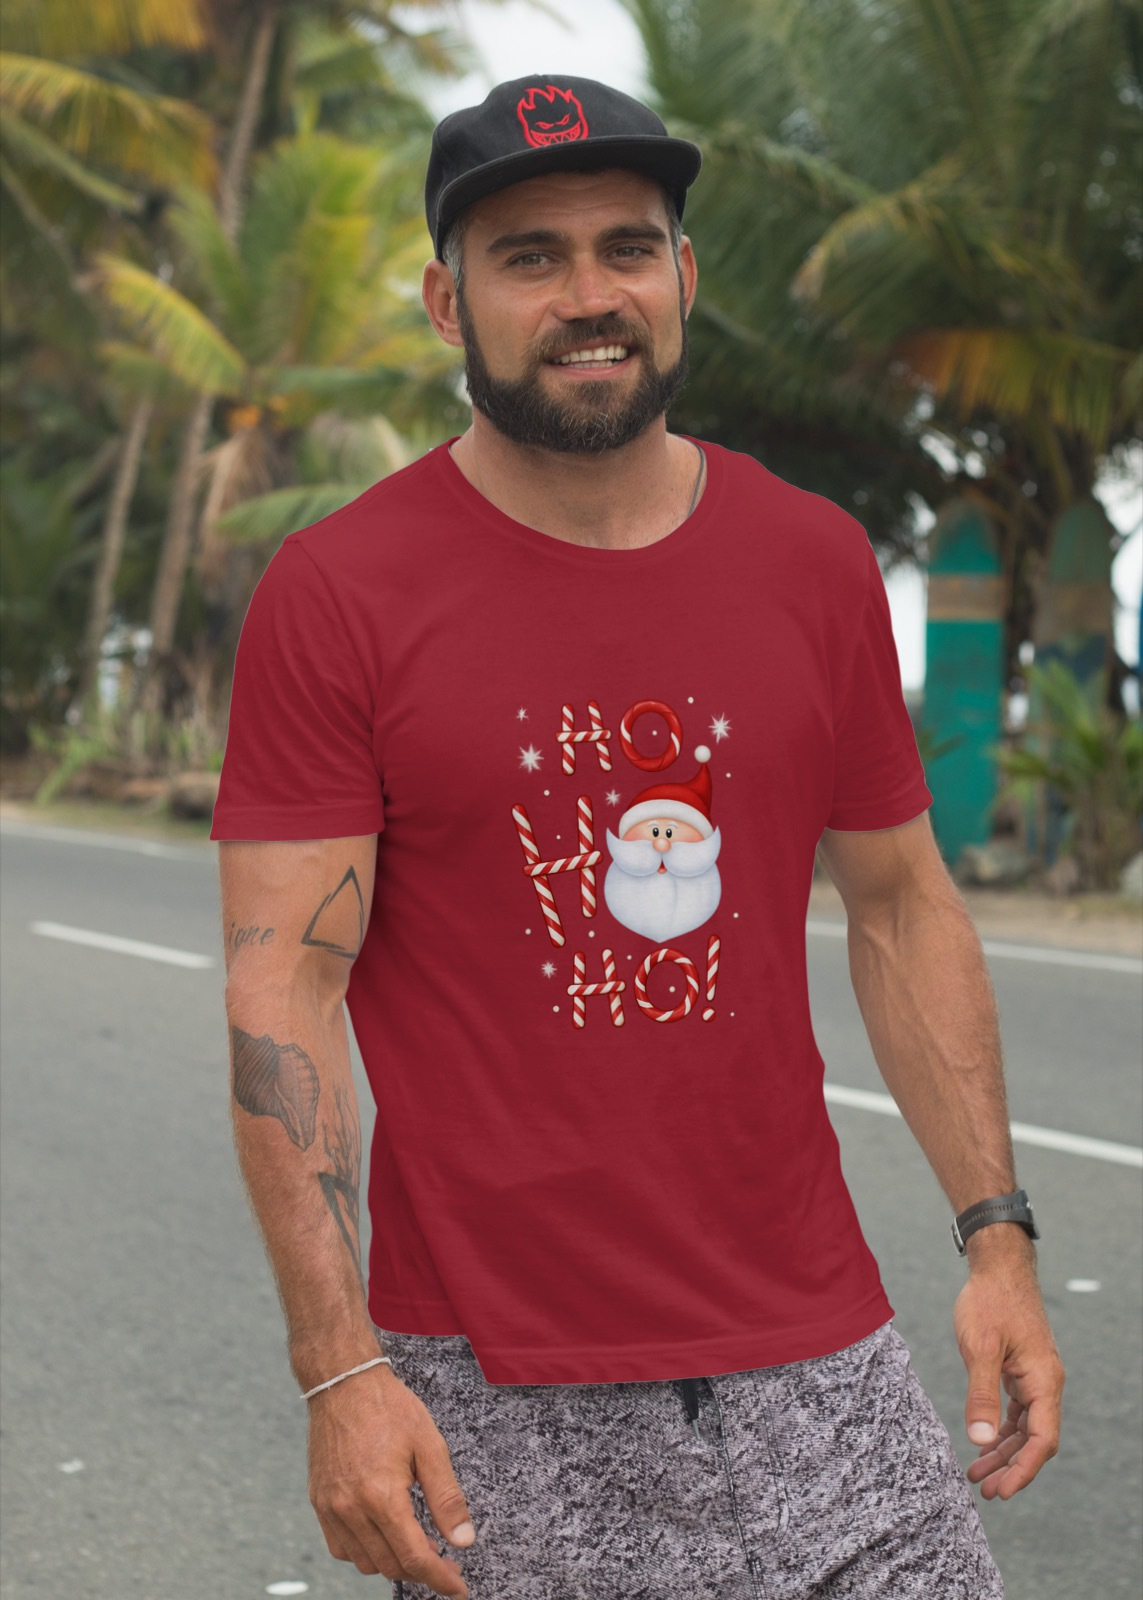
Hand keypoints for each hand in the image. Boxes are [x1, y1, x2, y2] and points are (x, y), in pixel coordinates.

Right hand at [307, 1364, 475, 1595]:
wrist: (344, 1382)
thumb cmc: (389, 1407)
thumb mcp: (429, 1445)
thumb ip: (447, 1498)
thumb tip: (463, 1540)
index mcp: (382, 1496)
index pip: (414, 1557)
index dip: (439, 1578)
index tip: (458, 1588)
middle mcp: (351, 1509)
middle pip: (390, 1565)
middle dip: (421, 1570)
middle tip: (446, 1560)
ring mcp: (331, 1508)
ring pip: (364, 1562)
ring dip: (393, 1562)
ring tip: (416, 1544)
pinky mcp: (319, 1502)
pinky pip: (341, 1548)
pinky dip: (364, 1552)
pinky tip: (383, 1534)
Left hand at [953, 1237, 1063, 1500]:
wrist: (997, 1267)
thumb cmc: (990, 1302)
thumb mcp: (979, 1347)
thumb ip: (981, 1394)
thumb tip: (980, 1439)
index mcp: (1044, 1380)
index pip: (1042, 1440)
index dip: (1023, 1469)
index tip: (1002, 1492)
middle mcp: (1045, 1383)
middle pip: (1034, 1439)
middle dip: (1010, 1467)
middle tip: (984, 1491)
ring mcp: (1033, 1377)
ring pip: (1023, 1427)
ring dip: (1002, 1452)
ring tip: (977, 1475)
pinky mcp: (1019, 1370)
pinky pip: (1015, 1410)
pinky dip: (1000, 1429)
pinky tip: (983, 1444)